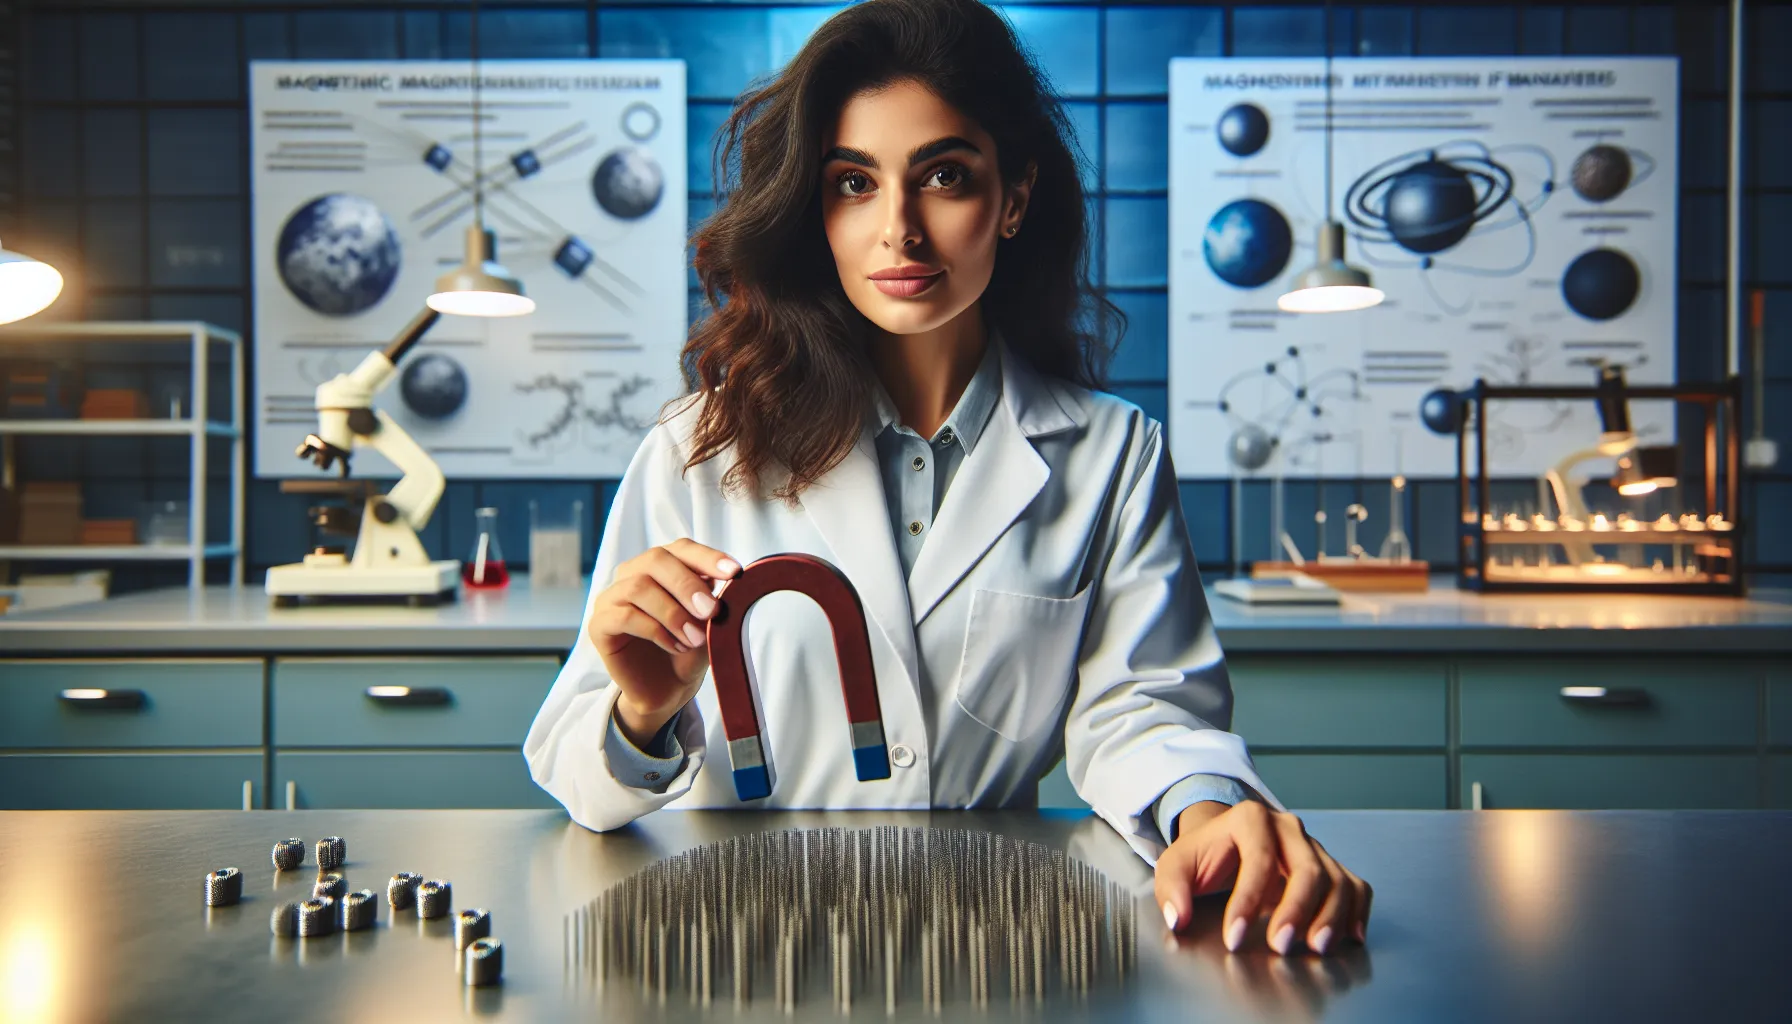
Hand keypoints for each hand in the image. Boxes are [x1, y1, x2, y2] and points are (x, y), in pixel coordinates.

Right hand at [588, 539, 740, 745]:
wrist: (667, 690)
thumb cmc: (688, 649)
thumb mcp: (708, 623)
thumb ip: (712, 600)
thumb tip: (725, 581)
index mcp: (662, 566)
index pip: (681, 548)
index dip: (707, 557)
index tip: (735, 572)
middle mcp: (632, 574)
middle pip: (655, 560)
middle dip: (688, 584)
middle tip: (712, 611)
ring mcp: (612, 597)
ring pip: (638, 587)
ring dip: (673, 613)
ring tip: (695, 639)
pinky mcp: (599, 625)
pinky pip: (624, 616)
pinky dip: (655, 630)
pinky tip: (674, 646)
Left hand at [1154, 800, 1371, 956]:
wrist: (1225, 840)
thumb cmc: (1203, 854)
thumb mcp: (1175, 864)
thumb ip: (1172, 889)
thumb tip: (1178, 917)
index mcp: (1249, 818)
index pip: (1257, 860)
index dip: (1247, 902)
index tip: (1234, 938)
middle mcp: (1288, 828)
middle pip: (1307, 868)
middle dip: (1297, 910)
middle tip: (1281, 945)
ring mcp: (1313, 846)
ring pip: (1336, 878)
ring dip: (1332, 915)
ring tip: (1317, 947)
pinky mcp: (1329, 865)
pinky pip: (1355, 885)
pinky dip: (1357, 911)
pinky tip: (1349, 936)